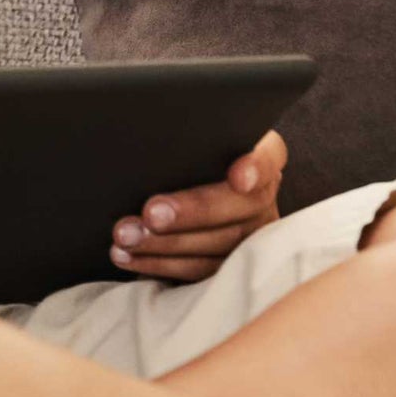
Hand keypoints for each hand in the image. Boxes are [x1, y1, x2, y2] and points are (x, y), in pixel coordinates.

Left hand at [109, 129, 287, 281]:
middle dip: (192, 212)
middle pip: (240, 208)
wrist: (174, 179)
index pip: (269, 158)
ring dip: (165, 243)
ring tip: (126, 236)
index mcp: (261, 156)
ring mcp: (250, 235)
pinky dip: (158, 263)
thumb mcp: (190, 136)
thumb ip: (185, 136)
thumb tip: (149, 126)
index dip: (256, 168)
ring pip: (217, 246)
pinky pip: (198, 270)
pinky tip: (127, 255)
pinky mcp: (227, 265)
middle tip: (151, 213)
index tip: (238, 178)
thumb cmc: (183, 148)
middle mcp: (262, 198)